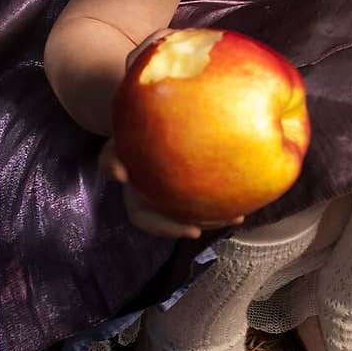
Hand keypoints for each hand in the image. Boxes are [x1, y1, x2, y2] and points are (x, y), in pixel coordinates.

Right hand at [98, 136, 245, 239]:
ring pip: (194, 211)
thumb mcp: (112, 147)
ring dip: (216, 218)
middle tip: (222, 224)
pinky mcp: (189, 182)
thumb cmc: (125, 135)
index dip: (169, 230)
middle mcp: (155, 201)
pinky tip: (242, 198)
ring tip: (237, 217)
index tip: (194, 231)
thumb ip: (109, 161)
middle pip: (176, 222)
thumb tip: (119, 177)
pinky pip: (204, 194)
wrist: (140, 119)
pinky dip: (222, 198)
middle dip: (199, 226)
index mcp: (136, 198)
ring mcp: (172, 195)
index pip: (147, 221)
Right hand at [100, 29, 245, 239]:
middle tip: (190, 226)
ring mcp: (159, 183)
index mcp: (124, 142)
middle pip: (139, 206)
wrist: (157, 86)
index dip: (112, 168)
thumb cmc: (157, 69)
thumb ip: (152, 45)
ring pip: (172, 213)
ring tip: (231, 218)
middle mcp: (137, 170)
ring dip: (198, 221)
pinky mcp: (185, 185)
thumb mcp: (153, 51)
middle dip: (163, 222)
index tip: (122, 172)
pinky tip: (244, 207)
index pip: (108, 159)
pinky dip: (220, 206)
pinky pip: (200, 201)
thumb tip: (157, 44)